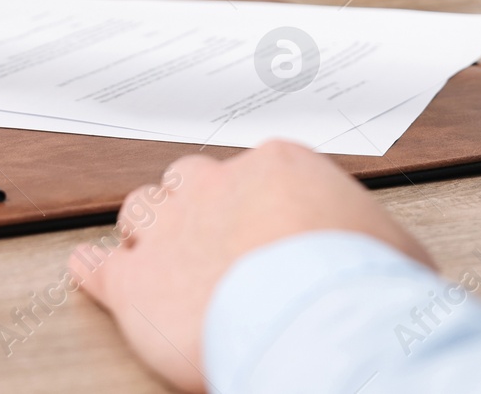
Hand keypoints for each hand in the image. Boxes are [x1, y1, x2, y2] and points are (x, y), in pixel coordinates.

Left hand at [68, 140, 433, 392]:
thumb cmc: (361, 282)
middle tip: (200, 233)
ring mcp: (172, 229)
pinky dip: (92, 268)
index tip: (255, 220)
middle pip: (190, 181)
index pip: (253, 171)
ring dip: (146, 229)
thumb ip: (373, 238)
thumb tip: (385, 256)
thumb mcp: (395, 247)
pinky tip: (85, 267)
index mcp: (277, 167)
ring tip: (147, 246)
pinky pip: (103, 267)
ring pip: (143, 211)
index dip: (250, 200)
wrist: (314, 314)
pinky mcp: (136, 282)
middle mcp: (217, 186)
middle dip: (192, 205)